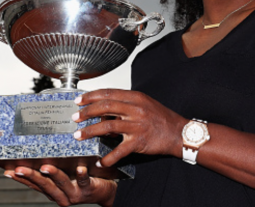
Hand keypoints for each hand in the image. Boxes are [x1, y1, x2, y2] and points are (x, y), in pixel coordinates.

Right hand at [5, 165, 115, 206]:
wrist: (105, 192)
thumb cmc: (84, 180)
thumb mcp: (66, 175)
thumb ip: (55, 166)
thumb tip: (41, 150)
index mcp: (53, 191)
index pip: (34, 184)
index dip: (21, 178)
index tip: (8, 171)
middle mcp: (61, 195)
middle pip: (44, 185)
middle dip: (31, 176)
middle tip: (20, 169)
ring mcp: (74, 193)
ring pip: (61, 183)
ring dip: (53, 175)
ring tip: (46, 167)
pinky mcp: (88, 189)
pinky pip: (84, 181)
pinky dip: (81, 175)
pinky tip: (79, 169)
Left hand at [72, 89, 186, 166]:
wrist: (178, 132)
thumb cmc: (161, 118)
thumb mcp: (144, 104)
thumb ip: (125, 105)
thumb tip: (104, 110)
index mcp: (136, 97)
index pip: (108, 93)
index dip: (90, 96)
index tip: (79, 100)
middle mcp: (135, 109)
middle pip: (105, 106)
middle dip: (86, 112)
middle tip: (75, 117)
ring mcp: (137, 125)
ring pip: (107, 125)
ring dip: (90, 131)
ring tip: (78, 135)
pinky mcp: (139, 141)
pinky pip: (119, 150)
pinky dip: (108, 157)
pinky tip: (101, 161)